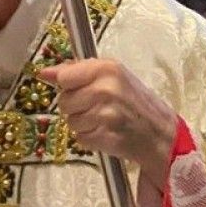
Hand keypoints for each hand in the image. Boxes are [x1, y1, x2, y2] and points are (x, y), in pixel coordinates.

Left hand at [38, 59, 177, 189]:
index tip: (79, 88)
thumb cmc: (136, 102)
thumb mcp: (113, 76)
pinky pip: (79, 138)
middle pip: (64, 101)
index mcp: (108, 68)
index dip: (68, 85)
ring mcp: (105, 114)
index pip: (64, 77)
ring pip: (70, 121)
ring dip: (83, 124)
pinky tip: (105, 132)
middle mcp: (105, 89)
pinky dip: (89, 138)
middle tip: (97, 107)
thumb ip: (77, 71)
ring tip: (103, 121)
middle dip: (76, 106)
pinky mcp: (105, 137)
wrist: (161, 134)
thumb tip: (44, 73)